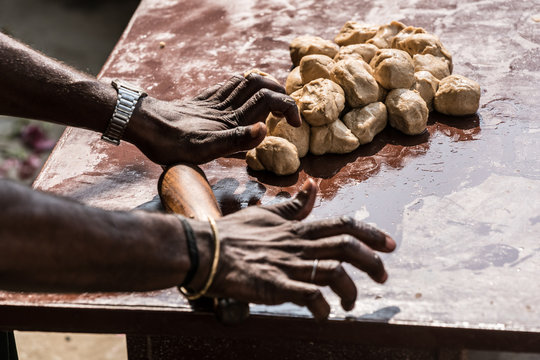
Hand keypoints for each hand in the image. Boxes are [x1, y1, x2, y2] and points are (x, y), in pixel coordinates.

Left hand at [126, 73, 300, 164]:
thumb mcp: (204, 150)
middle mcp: (225, 106)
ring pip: (246, 80)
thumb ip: (236, 141)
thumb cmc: (171, 143)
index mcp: (230, 118)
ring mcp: (213, 101)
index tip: (296, 124)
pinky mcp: (203, 100)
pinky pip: (229, 85)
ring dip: (265, 85)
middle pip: (260, 85)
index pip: (268, 99)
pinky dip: (244, 84)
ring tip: (275, 99)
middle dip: (281, 94)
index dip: (287, 107)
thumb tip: (265, 130)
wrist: (142, 125)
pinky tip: (244, 93)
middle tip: (289, 113)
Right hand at [189, 179, 395, 319]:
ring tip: (350, 305)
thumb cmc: (234, 233)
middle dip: (372, 262)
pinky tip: (323, 315)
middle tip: (384, 276)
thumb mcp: (268, 214)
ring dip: (350, 291)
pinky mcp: (274, 285)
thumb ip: (294, 206)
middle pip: (346, 247)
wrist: (204, 249)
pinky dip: (322, 307)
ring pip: (333, 271)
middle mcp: (297, 245)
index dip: (370, 233)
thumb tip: (312, 186)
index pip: (342, 225)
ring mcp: (287, 265)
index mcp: (297, 229)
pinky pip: (308, 295)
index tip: (389, 245)